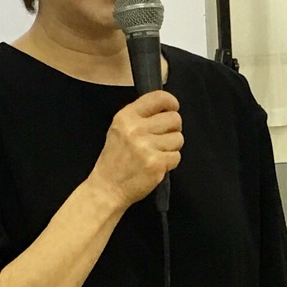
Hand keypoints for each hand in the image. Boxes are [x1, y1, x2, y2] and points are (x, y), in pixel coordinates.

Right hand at [91, 90, 181, 210]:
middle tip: (162, 138)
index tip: (172, 109)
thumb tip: (168, 108)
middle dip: (173, 129)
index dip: (171, 103)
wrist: (107, 188)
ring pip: (178, 138)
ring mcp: (147, 147)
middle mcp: (136, 129)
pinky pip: (176, 156)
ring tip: (157, 153)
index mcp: (126, 116)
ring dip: (172, 147)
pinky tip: (156, 164)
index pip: (159, 98)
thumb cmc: (115, 159)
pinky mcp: (156, 164)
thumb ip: (141, 116)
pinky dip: (170, 162)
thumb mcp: (119, 129)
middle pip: (174, 119)